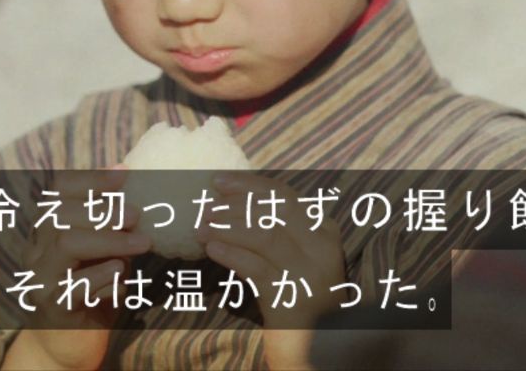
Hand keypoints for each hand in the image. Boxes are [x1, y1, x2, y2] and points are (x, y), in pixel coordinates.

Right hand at [3, 164, 150, 370]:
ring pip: (66, 244)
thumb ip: (113, 225)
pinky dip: (103, 277)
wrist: (70, 344)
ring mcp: (41, 280)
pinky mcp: (54, 309)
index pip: (58, 191)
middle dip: (101, 209)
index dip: (91, 179)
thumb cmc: (93, 289)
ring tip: (142, 243)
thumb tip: (139, 189)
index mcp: (47, 230)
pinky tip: (123, 278)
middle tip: (136, 214)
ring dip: (109, 240)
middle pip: (59, 214)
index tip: (125, 174)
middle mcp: (37, 250)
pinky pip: (76, 286)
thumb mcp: (105, 251)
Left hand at [195, 172, 347, 369]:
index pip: (285, 195)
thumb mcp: (295, 258)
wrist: (314, 345)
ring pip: (266, 234)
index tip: (219, 181)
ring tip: (201, 228)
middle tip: (206, 205)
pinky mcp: (291, 298)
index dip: (249, 185)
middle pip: (276, 209)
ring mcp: (309, 273)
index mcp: (323, 231)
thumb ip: (275, 229)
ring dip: (228, 227)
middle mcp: (321, 248)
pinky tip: (212, 250)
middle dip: (236, 202)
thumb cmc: (297, 295)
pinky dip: (231, 254)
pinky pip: (256, 268)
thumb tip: (228, 200)